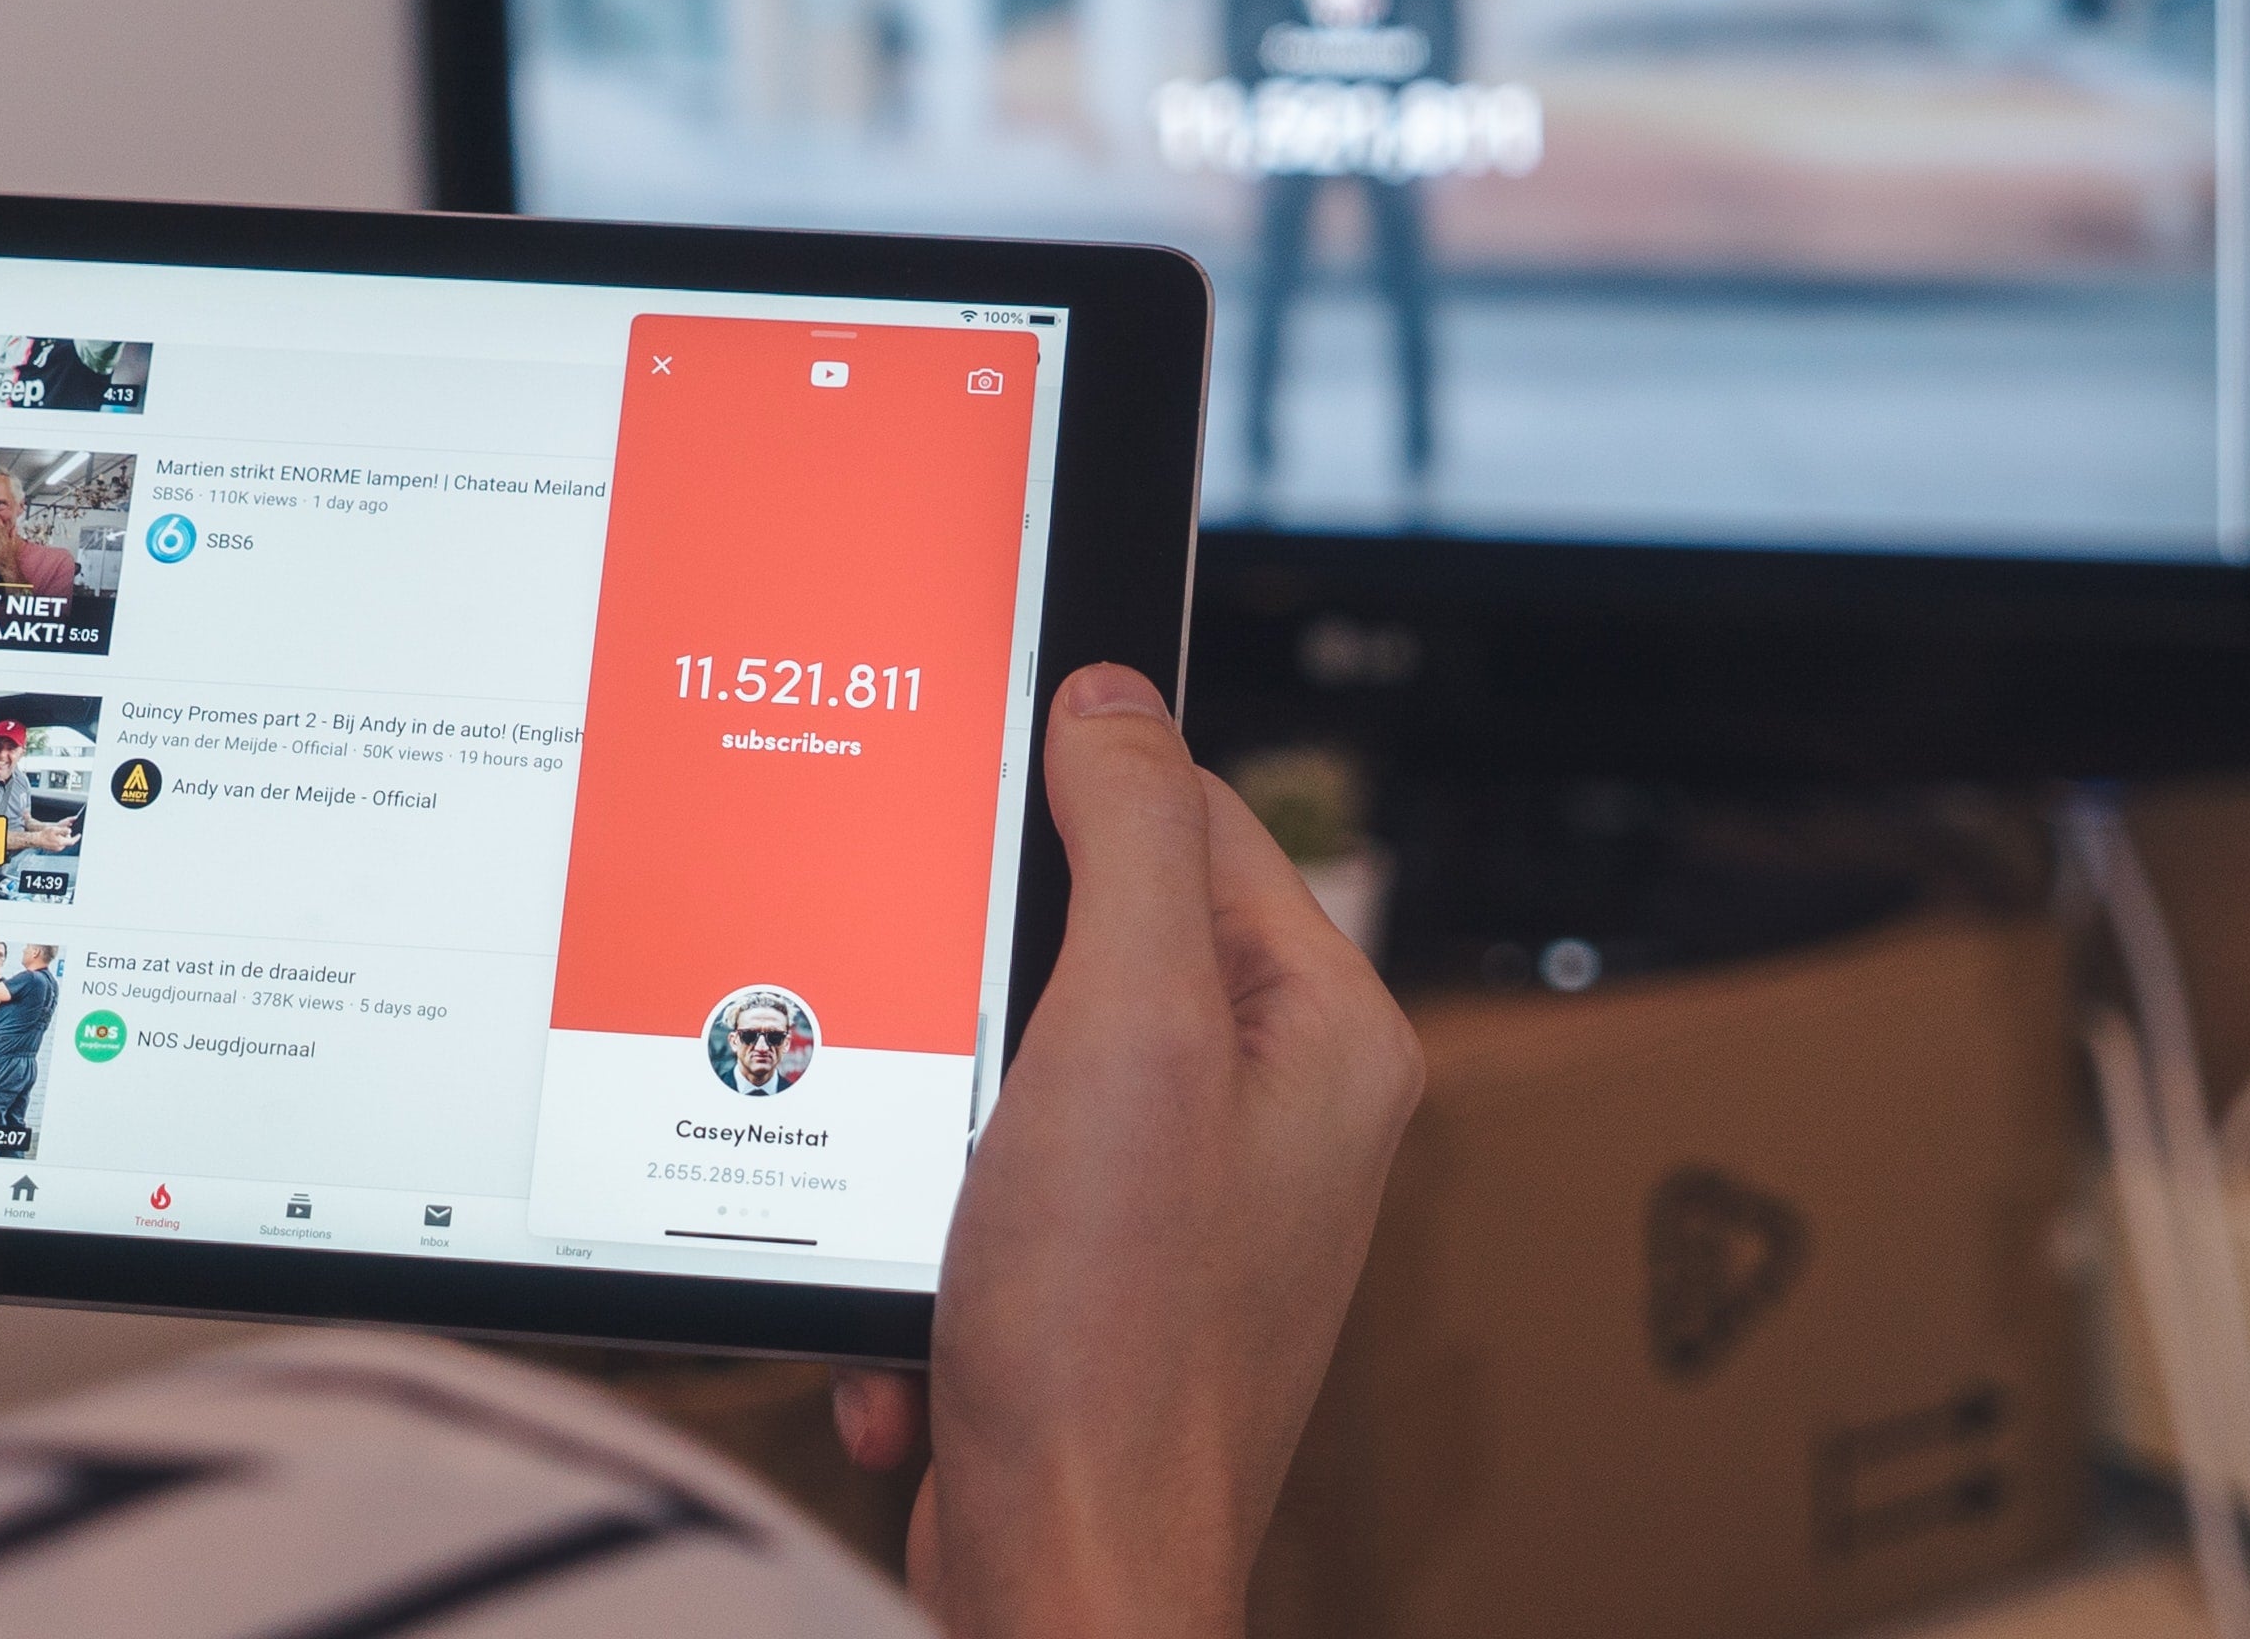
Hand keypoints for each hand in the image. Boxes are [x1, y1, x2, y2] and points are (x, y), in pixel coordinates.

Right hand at [835, 665, 1420, 1636]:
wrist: (1061, 1574)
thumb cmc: (1114, 1337)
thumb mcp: (1124, 1033)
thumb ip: (1129, 844)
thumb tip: (1112, 698)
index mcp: (1319, 1034)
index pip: (1196, 820)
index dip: (1073, 800)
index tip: (973, 797)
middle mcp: (1274, 1112)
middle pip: (1094, 945)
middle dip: (979, 1004)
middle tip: (930, 1038)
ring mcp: (1190, 1205)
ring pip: (1018, 1075)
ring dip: (936, 1139)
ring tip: (935, 1208)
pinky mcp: (1104, 1283)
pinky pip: (987, 1197)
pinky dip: (933, 1246)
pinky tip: (932, 1307)